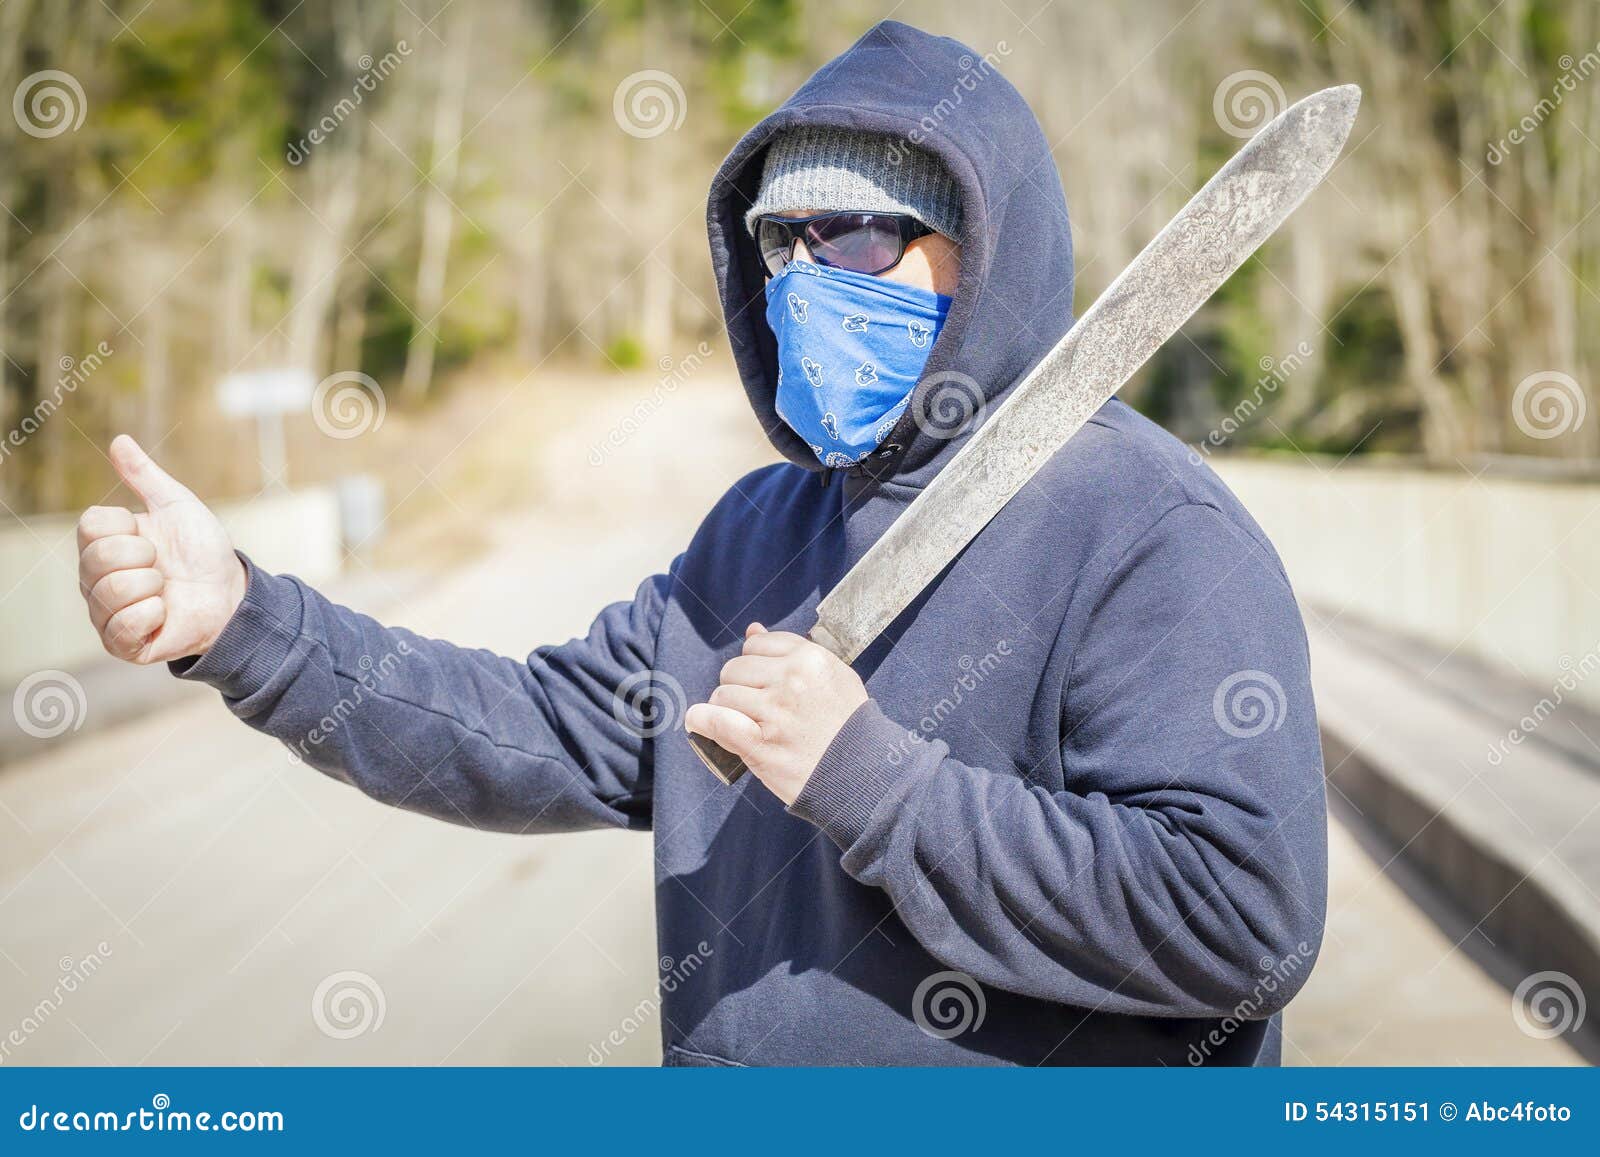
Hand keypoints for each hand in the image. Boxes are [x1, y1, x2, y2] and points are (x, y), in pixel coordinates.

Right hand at [76, 435, 246, 663]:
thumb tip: (119, 440)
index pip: (91, 525)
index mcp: (101, 543)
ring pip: (111, 591)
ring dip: (153, 586)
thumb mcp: (177, 506)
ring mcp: (104, 611)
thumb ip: (146, 476)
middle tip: (164, 566)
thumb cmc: (202, 551)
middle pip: (99, 557)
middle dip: (146, 557)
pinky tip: (164, 613)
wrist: (231, 594)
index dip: (129, 527)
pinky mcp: (120, 643)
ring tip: (166, 589)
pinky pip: (123, 625)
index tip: (151, 535)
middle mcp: (94, 577)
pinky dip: (153, 615)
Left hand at [685, 623, 868, 804]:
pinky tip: (699, 721)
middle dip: (739, 685)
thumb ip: (793, 651)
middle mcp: (791, 680)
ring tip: (744, 722)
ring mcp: (774, 712)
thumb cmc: (849, 726)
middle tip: (755, 706)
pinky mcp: (760, 743)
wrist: (862, 774)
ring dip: (726, 707)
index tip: (763, 681)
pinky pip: (716, 721)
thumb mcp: (834, 677)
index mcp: (810, 658)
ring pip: (723, 693)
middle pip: (735, 667)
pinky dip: (702, 720)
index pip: (758, 644)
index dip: (755, 663)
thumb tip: (752, 630)